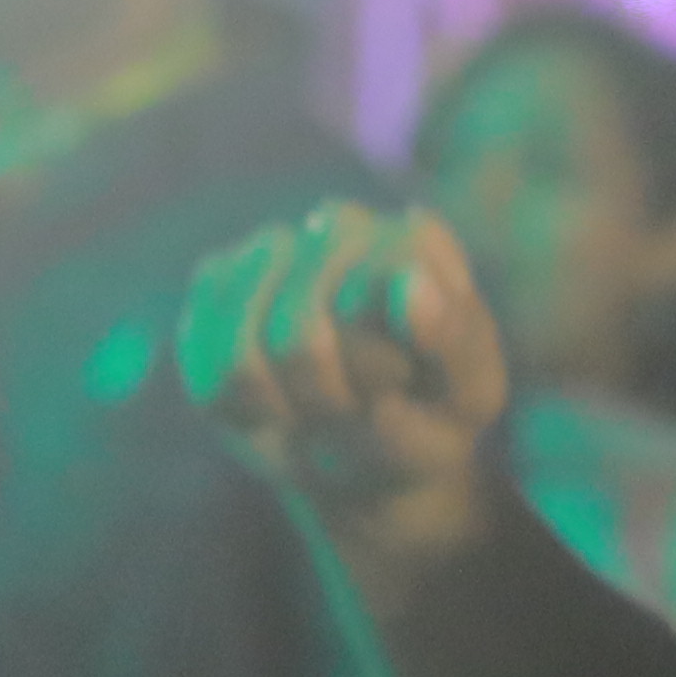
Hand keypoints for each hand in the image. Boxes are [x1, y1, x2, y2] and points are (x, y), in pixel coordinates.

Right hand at [177, 198, 514, 574]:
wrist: (375, 449)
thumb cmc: (434, 411)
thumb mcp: (470, 393)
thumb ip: (452, 338)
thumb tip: (407, 282)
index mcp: (412, 241)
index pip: (366, 304)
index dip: (374, 372)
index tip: (399, 388)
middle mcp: (338, 227)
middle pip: (297, 340)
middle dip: (329, 401)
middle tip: (359, 408)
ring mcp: (269, 253)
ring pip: (240, 356)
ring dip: (284, 407)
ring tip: (319, 408)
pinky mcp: (217, 288)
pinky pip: (205, 366)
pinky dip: (241, 408)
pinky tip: (277, 405)